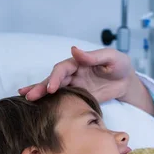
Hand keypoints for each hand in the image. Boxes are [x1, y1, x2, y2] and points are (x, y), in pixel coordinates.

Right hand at [18, 46, 135, 102]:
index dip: (56, 77)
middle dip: (42, 87)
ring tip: (26, 98)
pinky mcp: (77, 97)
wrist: (126, 81)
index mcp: (78, 62)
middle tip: (30, 96)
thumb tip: (74, 49)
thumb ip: (93, 56)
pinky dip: (49, 101)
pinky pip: (61, 99)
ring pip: (53, 89)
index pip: (62, 69)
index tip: (52, 88)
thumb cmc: (119, 65)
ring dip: (40, 93)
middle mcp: (72, 73)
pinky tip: (37, 104)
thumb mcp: (111, 57)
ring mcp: (74, 86)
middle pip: (53, 79)